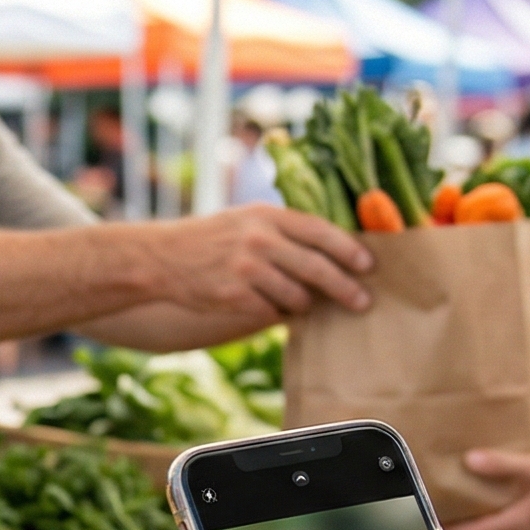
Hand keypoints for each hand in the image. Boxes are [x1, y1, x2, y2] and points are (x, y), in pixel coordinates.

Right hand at [149, 206, 373, 319]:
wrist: (162, 257)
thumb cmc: (211, 238)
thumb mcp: (247, 218)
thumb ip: (285, 229)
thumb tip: (332, 248)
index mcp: (267, 215)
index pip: (320, 231)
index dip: (348, 249)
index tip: (368, 265)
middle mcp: (259, 239)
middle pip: (317, 267)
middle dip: (345, 287)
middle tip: (362, 301)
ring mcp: (246, 269)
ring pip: (297, 296)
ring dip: (307, 305)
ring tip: (306, 305)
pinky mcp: (234, 297)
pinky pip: (272, 313)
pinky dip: (279, 315)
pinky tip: (275, 310)